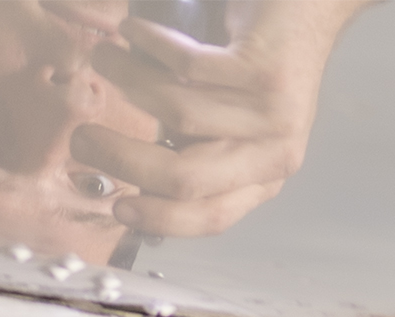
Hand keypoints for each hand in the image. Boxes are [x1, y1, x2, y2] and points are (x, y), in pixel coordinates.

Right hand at [78, 0, 372, 243]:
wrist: (311, 8)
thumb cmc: (258, 65)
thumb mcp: (231, 125)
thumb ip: (194, 154)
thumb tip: (128, 180)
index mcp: (263, 177)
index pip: (210, 218)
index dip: (158, 218)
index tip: (116, 207)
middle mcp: (273, 154)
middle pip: (184, 179)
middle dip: (123, 161)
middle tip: (83, 140)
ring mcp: (271, 114)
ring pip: (178, 115)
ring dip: (129, 83)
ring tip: (104, 60)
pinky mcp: (264, 71)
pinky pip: (188, 67)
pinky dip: (150, 47)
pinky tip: (131, 33)